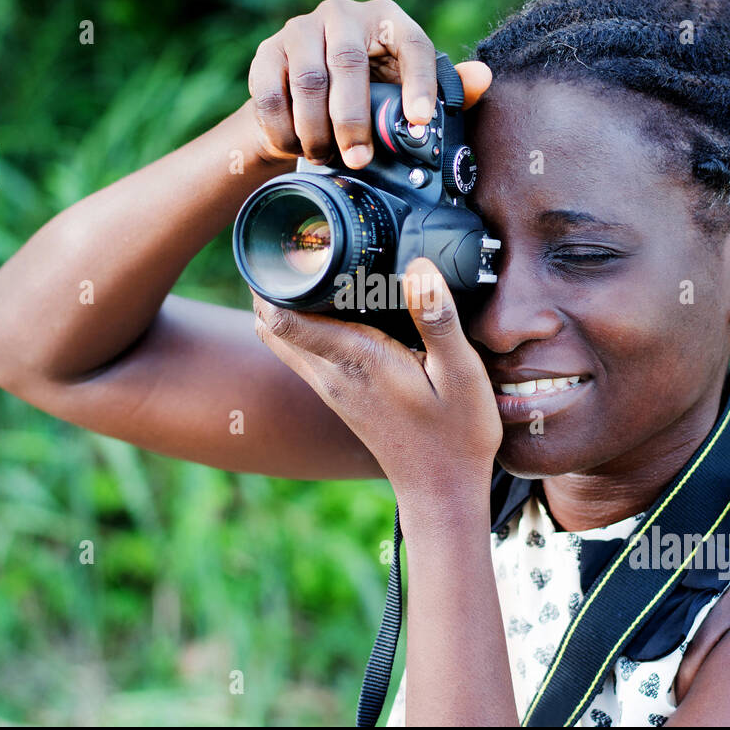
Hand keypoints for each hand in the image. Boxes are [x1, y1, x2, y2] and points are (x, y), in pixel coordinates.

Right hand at [245, 0, 491, 168]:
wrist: (303, 97)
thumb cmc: (369, 93)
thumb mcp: (407, 91)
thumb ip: (446, 89)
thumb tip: (482, 77)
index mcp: (388, 20)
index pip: (411, 44)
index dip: (418, 83)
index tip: (420, 121)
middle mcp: (343, 14)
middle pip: (349, 64)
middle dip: (354, 120)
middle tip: (361, 159)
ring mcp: (301, 29)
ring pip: (308, 80)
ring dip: (317, 129)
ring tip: (327, 157)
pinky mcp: (267, 52)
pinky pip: (271, 93)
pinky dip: (284, 128)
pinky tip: (296, 146)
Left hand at [252, 257, 502, 529]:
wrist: (442, 491)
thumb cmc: (456, 435)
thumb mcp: (461, 372)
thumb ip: (437, 318)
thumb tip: (418, 266)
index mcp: (354, 359)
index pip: (282, 316)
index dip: (272, 275)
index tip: (284, 238)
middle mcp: (331, 373)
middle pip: (269, 321)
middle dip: (269, 280)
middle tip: (291, 241)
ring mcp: (329, 387)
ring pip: (278, 338)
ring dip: (277, 302)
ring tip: (301, 265)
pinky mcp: (337, 396)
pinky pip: (298, 351)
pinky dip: (294, 324)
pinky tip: (322, 305)